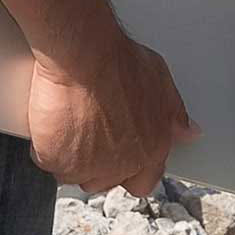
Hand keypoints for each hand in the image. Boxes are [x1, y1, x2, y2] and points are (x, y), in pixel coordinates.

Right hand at [24, 30, 194, 196]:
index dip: (128, 170)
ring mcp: (89, 166)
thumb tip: (188, 132)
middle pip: (104, 180)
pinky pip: (47, 162)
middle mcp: (124, 163)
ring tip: (69, 122)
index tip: (117, 155)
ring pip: (74, 174)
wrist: (84, 53)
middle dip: (94, 161)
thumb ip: (174, 112)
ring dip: (70, 156)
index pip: (143, 182)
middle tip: (86, 130)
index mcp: (152, 148)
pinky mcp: (58, 161)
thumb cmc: (119, 60)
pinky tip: (52, 121)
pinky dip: (46, 145)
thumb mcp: (159, 80)